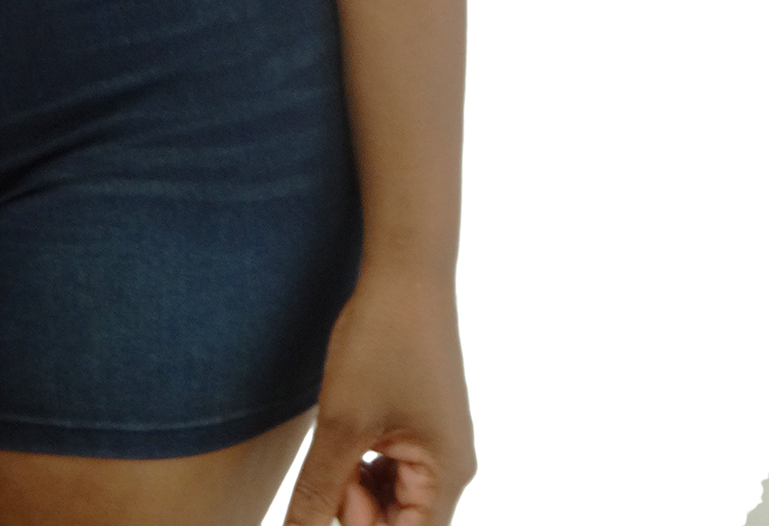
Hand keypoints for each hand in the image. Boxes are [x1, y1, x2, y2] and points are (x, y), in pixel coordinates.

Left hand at [284, 271, 476, 525]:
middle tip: (334, 461)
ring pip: (388, 498)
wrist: (403, 270)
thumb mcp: (341, 422)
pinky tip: (344, 432)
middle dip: (355, 506)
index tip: (332, 492)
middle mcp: (450, 468)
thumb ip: (319, 492)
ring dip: (353, 484)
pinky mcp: (418, 425)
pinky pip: (388, 469)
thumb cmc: (380, 340)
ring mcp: (435, 445)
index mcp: (446, 476)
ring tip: (339, 439)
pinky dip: (360, 462)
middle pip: (397, 523)